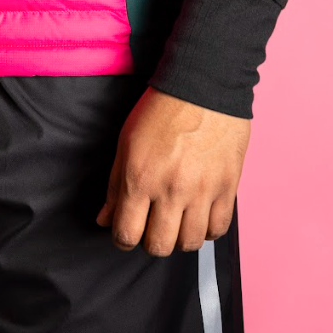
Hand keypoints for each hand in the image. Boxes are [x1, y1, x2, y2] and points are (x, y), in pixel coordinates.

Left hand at [96, 87, 250, 254]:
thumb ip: (114, 186)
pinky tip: (199, 216)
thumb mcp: (126, 142)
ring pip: (190, 243)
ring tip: (177, 221)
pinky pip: (218, 229)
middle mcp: (171, 190)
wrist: (204, 86)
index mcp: (140, 178)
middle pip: (159, 246)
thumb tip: (104, 219)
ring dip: (179, 238)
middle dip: (151, 241)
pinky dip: (207, 229)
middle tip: (152, 225)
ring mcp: (202, 190)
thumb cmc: (160, 110)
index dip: (122, 239)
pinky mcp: (228, 187)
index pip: (126, 233)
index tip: (126, 232)